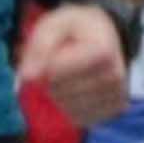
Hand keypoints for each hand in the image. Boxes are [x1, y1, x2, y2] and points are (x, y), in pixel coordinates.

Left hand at [15, 0, 131, 130]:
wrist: (107, 34)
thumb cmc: (76, 28)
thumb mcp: (54, 24)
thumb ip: (39, 47)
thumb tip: (26, 78)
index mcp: (103, 51)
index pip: (55, 72)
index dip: (46, 61)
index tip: (57, 49)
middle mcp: (115, 77)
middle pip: (58, 90)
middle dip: (50, 77)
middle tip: (64, 60)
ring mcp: (117, 96)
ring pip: (66, 106)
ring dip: (59, 92)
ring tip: (73, 72)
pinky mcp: (115, 111)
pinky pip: (77, 117)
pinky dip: (71, 105)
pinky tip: (80, 87)